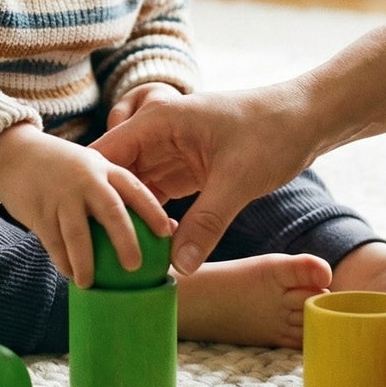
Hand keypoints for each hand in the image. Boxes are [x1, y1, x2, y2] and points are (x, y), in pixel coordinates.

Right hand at [0, 122, 171, 286]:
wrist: (14, 154)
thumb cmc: (65, 168)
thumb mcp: (93, 169)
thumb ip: (120, 192)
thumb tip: (168, 229)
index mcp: (103, 167)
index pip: (133, 188)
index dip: (151, 210)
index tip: (166, 233)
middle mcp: (85, 179)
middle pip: (111, 211)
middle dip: (124, 239)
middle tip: (134, 266)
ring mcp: (61, 194)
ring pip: (77, 233)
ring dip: (85, 261)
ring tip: (90, 283)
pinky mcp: (39, 209)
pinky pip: (53, 241)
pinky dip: (62, 260)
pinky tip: (69, 274)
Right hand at [90, 82, 319, 275]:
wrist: (308, 119)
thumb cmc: (272, 134)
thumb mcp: (237, 180)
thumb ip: (206, 223)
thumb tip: (178, 267)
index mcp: (159, 121)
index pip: (107, 153)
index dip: (90, 187)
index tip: (77, 224)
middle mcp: (159, 134)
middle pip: (117, 174)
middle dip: (106, 208)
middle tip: (91, 250)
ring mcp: (173, 152)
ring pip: (137, 188)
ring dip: (129, 217)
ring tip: (113, 256)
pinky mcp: (189, 169)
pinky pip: (159, 196)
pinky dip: (152, 219)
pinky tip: (147, 248)